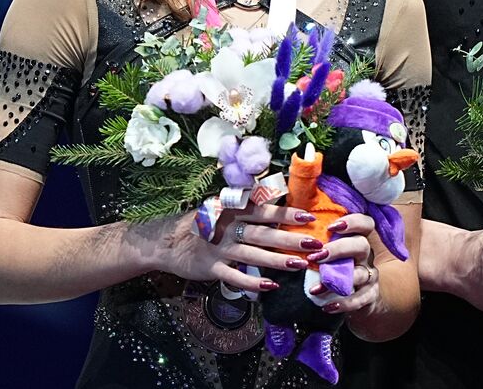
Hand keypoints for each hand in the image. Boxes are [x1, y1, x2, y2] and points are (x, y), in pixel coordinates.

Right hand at [127, 202, 322, 295]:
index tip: (308, 217)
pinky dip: (252, 283)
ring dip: (277, 260)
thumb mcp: (225, 207)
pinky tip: (271, 286)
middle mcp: (229, 227)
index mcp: (234, 210)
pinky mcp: (211, 268)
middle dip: (290, 239)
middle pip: (263, 234)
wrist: (169, 241)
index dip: (286, 214)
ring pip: (253, 255)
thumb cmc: (206, 222)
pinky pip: (234, 277)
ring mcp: (220, 248)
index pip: (264, 210)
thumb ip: (249, 205)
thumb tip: (279, 196)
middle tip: (313, 244)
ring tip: (299, 264)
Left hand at [304, 213, 380, 315]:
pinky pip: (360, 299)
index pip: (365, 223)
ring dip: (336, 280)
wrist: (359, 296)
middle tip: (317, 256)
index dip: (352, 222)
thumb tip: (295, 212)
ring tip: (315, 289)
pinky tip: (327, 306)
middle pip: (362, 245)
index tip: (331, 227)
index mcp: (357, 239)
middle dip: (339, 249)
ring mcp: (369, 276)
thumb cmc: (337, 267)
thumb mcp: (331, 250)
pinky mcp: (370, 296)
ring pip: (360, 274)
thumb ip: (318, 236)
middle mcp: (366, 256)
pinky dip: (343, 303)